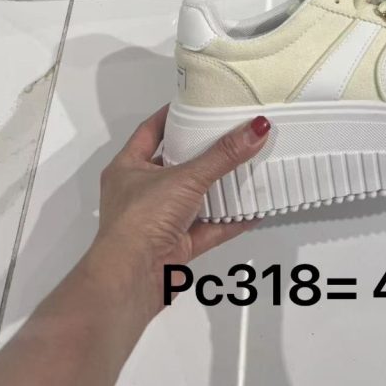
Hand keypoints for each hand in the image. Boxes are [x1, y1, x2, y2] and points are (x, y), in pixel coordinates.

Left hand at [85, 105, 270, 316]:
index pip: (151, 131)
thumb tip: (257, 128)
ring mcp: (158, 221)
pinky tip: (254, 210)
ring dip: (219, 187)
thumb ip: (223, 156)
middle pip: (176, 164)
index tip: (198, 104)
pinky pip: (207, 228)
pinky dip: (229, 220)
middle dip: (203, 152)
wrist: (130, 282)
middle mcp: (140, 192)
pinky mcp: (175, 247)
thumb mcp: (185, 178)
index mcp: (128, 167)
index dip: (173, 116)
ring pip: (194, 198)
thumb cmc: (143, 219)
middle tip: (231, 133)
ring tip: (247, 166)